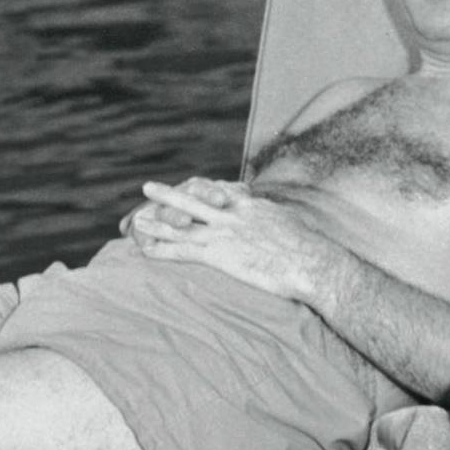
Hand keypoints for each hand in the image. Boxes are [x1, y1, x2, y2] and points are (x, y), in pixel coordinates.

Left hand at [124, 178, 332, 300]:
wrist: (312, 261)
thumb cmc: (312, 250)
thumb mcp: (295, 226)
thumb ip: (281, 223)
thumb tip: (286, 226)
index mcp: (253, 206)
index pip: (221, 193)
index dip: (202, 191)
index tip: (190, 187)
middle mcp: (234, 214)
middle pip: (194, 199)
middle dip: (170, 194)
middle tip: (149, 188)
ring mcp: (225, 232)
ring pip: (182, 222)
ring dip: (157, 220)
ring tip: (137, 218)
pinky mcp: (219, 253)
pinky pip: (182, 250)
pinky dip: (161, 249)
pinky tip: (145, 250)